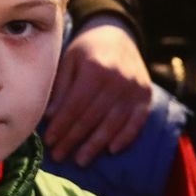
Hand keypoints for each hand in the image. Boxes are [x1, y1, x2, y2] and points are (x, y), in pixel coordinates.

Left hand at [45, 17, 152, 166]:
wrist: (118, 35)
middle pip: (92, 117)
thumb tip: (51, 117)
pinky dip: (125, 138)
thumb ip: (61, 87)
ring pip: (113, 124)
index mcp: (94, 68)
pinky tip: (110, 150)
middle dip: (73, 139)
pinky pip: (136, 122)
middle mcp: (117, 79)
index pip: (75, 105)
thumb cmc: (87, 50)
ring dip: (95, 145)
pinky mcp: (146, 96)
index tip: (49, 141)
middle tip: (59, 155)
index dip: (61, 125)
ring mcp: (134, 89)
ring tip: (80, 160)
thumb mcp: (69, 60)